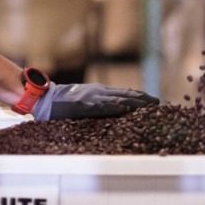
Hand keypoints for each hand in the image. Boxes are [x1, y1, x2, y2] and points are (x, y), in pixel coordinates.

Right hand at [33, 82, 158, 120]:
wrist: (44, 99)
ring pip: (118, 98)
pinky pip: (103, 106)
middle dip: (143, 99)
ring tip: (149, 105)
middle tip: (159, 103)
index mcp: (99, 92)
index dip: (140, 96)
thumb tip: (115, 112)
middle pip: (126, 94)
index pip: (124, 93)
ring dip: (135, 102)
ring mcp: (92, 97)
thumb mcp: (84, 102)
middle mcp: (98, 92)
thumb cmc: (62, 104)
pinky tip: (126, 109)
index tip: (154, 101)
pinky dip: (116, 106)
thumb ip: (98, 106)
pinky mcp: (84, 105)